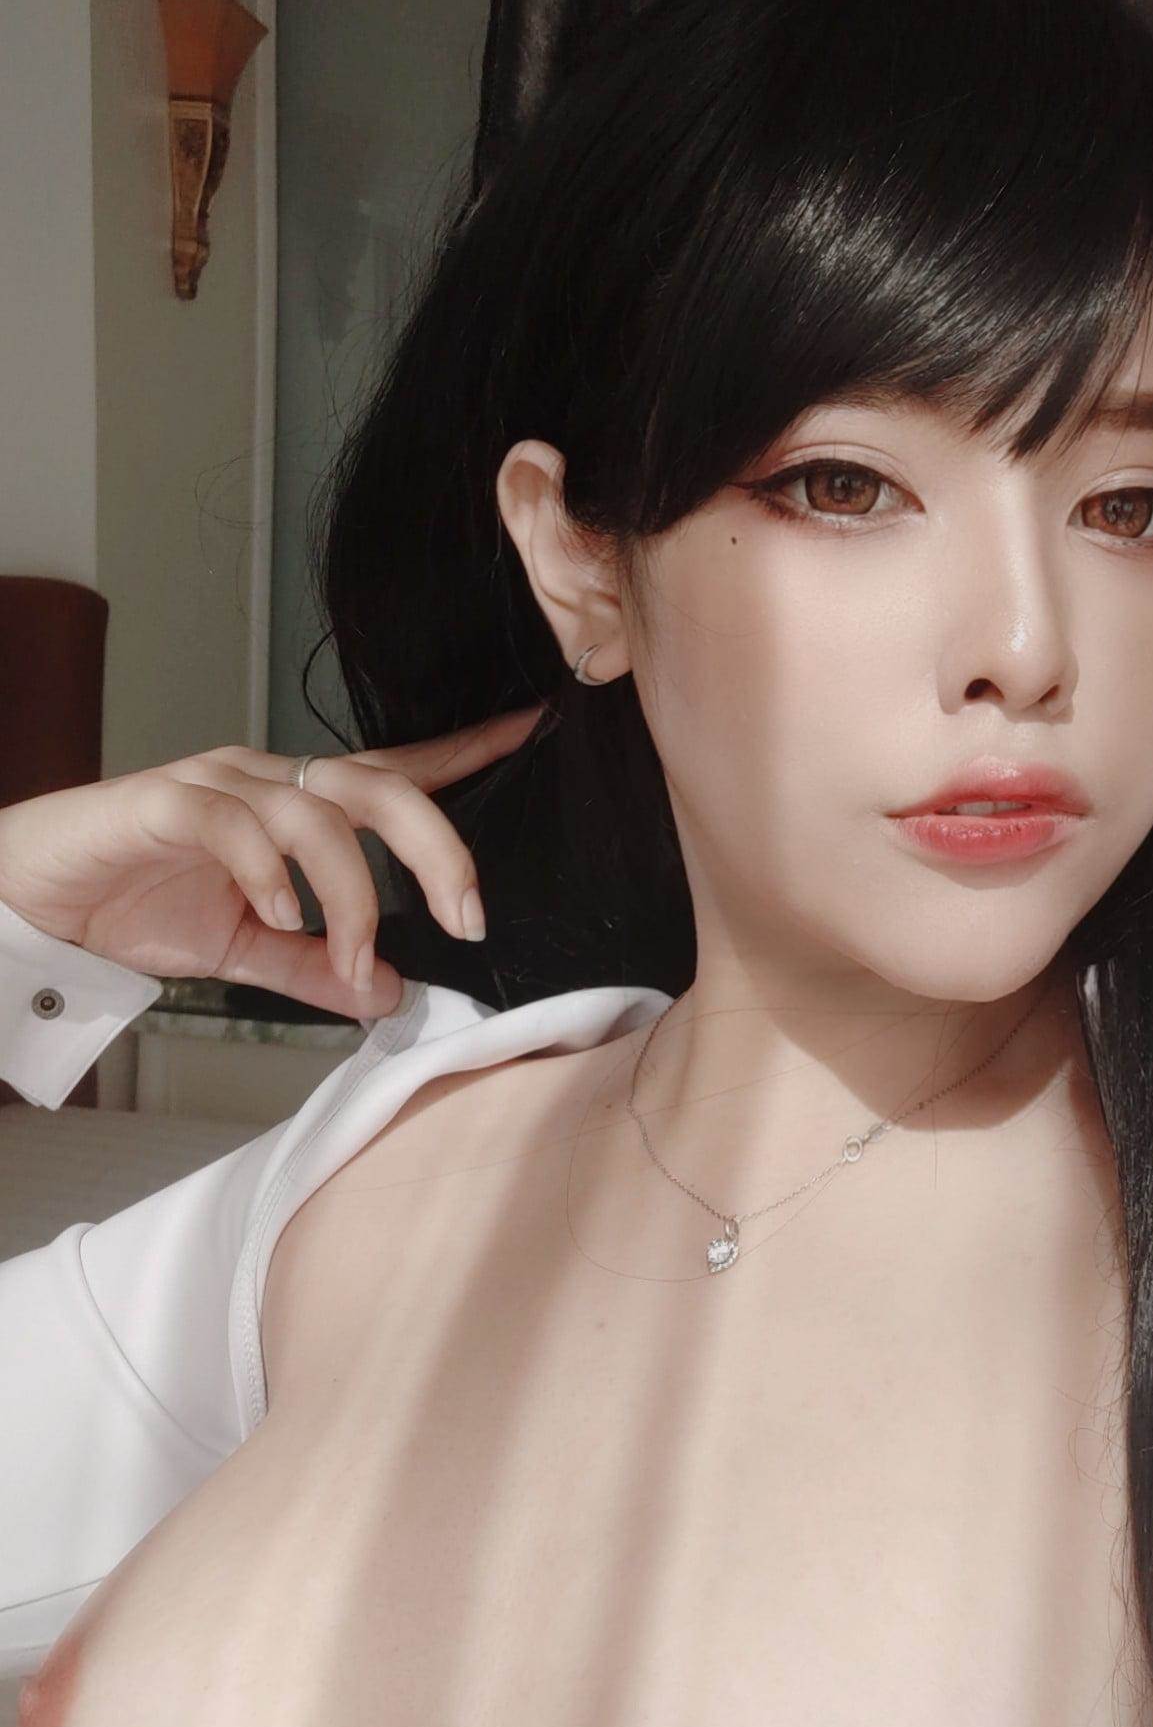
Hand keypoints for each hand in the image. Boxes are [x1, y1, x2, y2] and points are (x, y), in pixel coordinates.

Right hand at [0, 711, 548, 1018]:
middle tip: (466, 916)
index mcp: (294, 805)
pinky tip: (279, 916)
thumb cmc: (134, 901)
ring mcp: (215, 786)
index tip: (529, 732)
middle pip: (377, 784)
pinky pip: (234, 823)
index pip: (393, 772)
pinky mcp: (163, 803)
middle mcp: (265, 780)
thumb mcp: (244, 951)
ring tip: (353, 956)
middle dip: (435, 848)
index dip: (462, 754)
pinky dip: (270, 873)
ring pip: (315, 812)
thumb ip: (316, 968)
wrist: (34, 899)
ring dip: (351, 892)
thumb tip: (390, 994)